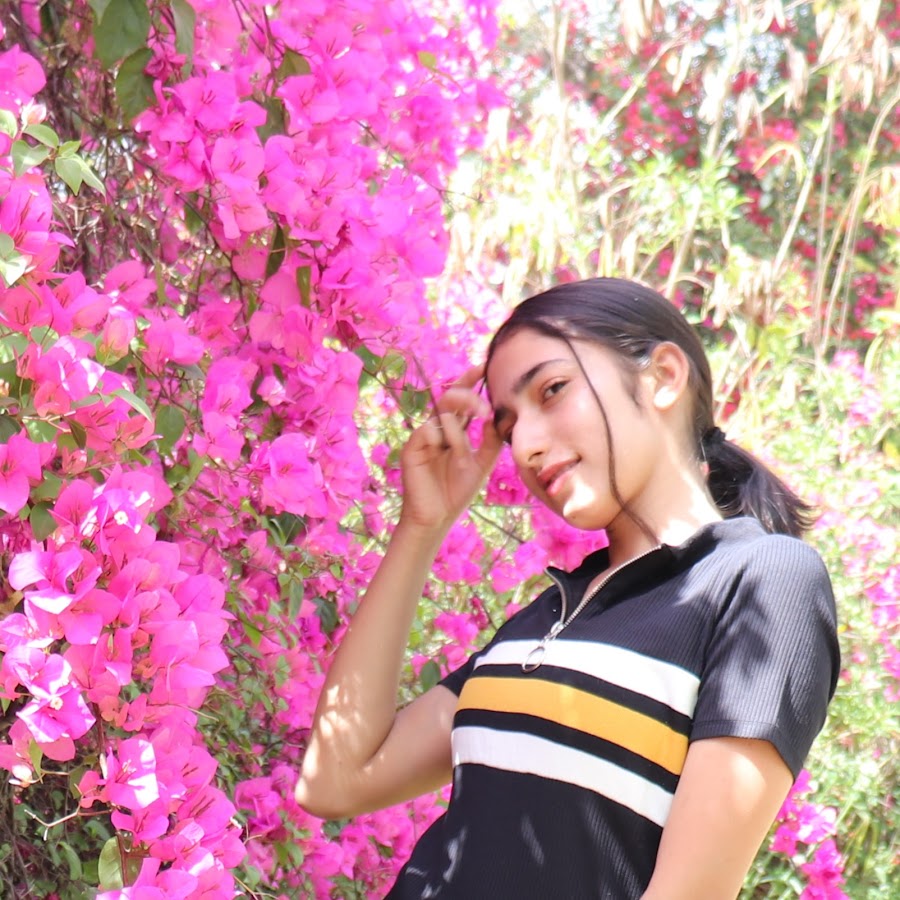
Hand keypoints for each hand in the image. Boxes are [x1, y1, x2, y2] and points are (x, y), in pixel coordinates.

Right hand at [398, 365, 501, 532]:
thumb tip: (498, 415)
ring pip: (444, 417)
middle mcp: (437, 429)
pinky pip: (429, 430)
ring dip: (459, 438)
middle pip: (450, 398)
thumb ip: (490, 440)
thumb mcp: (482, 463)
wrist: (438, 517)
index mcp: (453, 430)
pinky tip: (448, 460)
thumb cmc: (456, 491)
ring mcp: (423, 437)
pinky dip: (444, 442)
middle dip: (468, 398)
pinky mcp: (412, 447)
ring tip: (461, 461)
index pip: (461, 399)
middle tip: (484, 410)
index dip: (470, 381)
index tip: (484, 366)